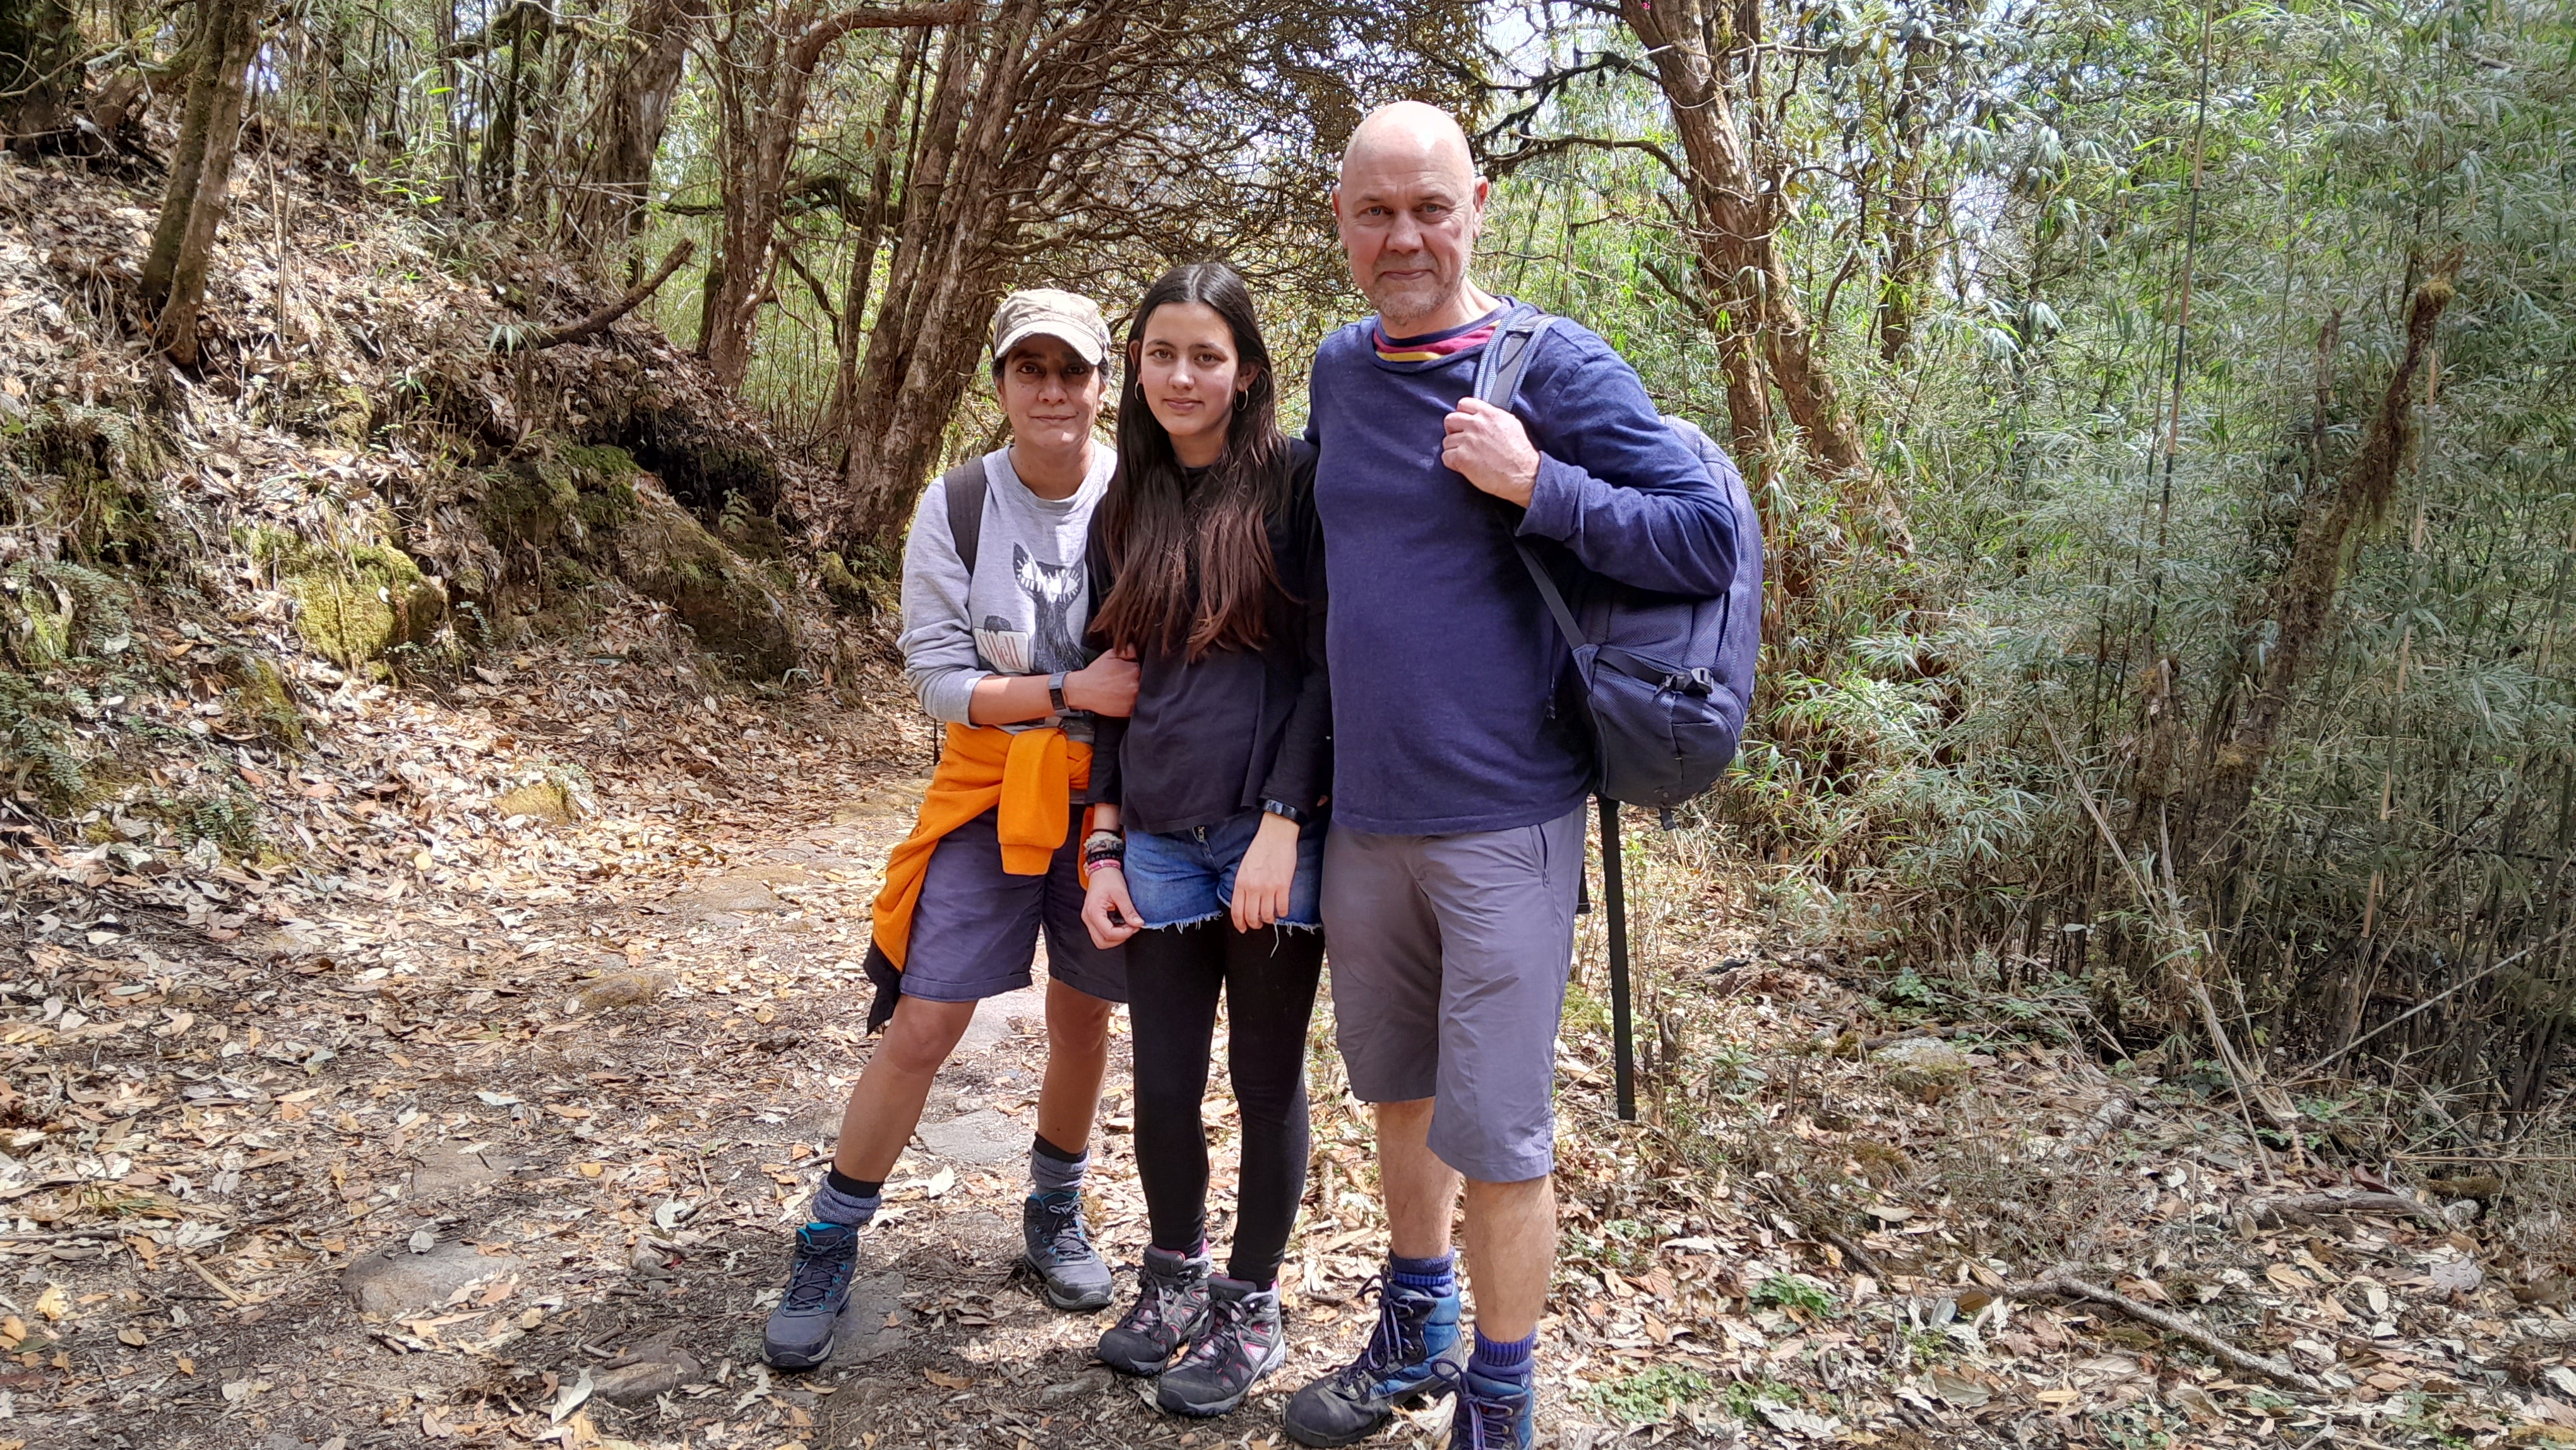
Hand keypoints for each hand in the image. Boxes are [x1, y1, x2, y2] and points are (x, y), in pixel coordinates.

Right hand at [1066, 647, 1139, 716]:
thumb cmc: (1095, 673)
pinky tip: (1121, 699)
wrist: (1083, 690)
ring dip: (1135, 693)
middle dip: (1136, 681)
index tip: (1129, 673)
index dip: (1136, 670)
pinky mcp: (1128, 711)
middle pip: (1144, 682)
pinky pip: (1137, 707)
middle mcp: (1135, 685)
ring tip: (1122, 691)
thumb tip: (1135, 650)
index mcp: (1134, 669)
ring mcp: (1133, 699)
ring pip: (1142, 695)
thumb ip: (1127, 651)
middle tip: (1124, 682)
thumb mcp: (1110, 655)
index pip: (1144, 669)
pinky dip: (1132, 704)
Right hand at [1082, 863, 1139, 948]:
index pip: (1108, 933)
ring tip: (1127, 927)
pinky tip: (1121, 925)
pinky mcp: (1092, 918)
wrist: (1102, 868)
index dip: (1124, 934)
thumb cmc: (1109, 877)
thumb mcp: (1121, 893)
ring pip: (1100, 940)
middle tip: (1131, 928)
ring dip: (1115, 938)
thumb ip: (1129, 910)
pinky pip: (1100, 933)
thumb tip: (1138, 923)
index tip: (1135, 926)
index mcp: (1094, 911)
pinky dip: (1112, 934)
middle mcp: (1088, 917)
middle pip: (1102, 941)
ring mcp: (1088, 919)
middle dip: (1119, 939)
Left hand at [1230, 813, 1301, 932]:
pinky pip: (1282, 907)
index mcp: (1241, 882)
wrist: (1276, 835)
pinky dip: (1282, 913)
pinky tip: (1282, 910)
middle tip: (1258, 924)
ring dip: (1269, 920)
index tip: (1243, 928)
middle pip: (1251, 916)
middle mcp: (1253, 887)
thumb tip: (1244, 901)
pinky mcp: (1283, 886)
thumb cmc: (1260, 848)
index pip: (1236, 910)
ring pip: (1267, 915)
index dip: (1239, 923)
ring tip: (1271, 917)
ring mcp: (1268, 887)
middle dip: (1254, 924)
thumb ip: (1243, 884)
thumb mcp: (1243, 867)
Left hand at [1441, 396, 1540, 505]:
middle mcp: (1477, 425)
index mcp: (1489, 414)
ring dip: (1454, 449)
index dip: (1462, 414)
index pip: (1463, 404)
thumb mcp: (1511, 424)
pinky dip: (1452, 462)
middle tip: (1461, 440)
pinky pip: (1446, 457)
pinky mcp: (1462, 458)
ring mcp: (1468, 441)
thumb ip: (1492, 417)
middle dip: (1453, 430)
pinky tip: (1463, 466)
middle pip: (1450, 420)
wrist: (1523, 474)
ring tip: (1467, 456)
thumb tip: (1481, 417)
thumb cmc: (1520, 453)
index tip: (1464, 424)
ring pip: (1447, 441)